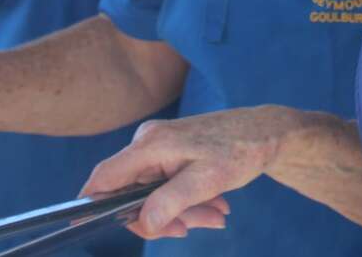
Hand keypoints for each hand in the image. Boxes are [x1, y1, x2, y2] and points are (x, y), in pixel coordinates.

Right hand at [80, 106, 304, 239]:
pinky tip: (215, 206)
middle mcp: (148, 143)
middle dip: (162, 217)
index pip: (104, 177)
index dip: (94, 205)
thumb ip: (172, 201)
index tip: (99, 227)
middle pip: (132, 194)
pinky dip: (188, 201)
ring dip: (182, 212)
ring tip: (216, 216)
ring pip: (154, 195)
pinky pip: (168, 187)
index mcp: (150, 145)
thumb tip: (143, 223)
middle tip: (192, 228)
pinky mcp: (172, 154)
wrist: (267, 133)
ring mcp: (159, 149)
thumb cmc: (240, 150)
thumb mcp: (208, 180)